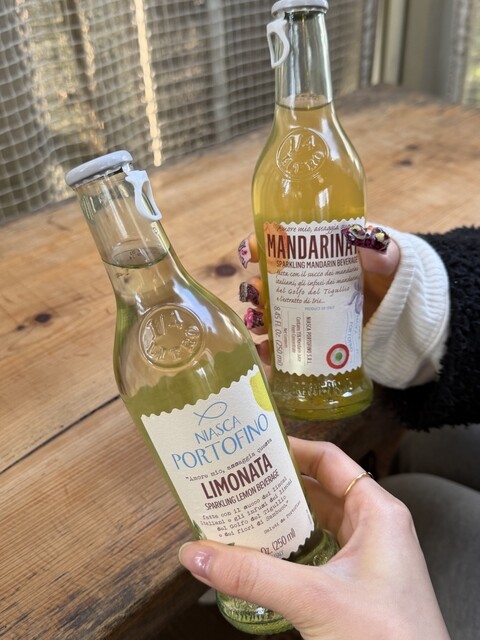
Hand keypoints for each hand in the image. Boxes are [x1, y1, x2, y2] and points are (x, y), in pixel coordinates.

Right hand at [179, 439, 449, 639]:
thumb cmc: (389, 638)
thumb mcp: (314, 597)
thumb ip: (253, 575)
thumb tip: (198, 555)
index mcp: (377, 513)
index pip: (330, 460)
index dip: (292, 449)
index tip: (254, 449)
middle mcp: (374, 529)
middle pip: (318, 492)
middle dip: (276, 489)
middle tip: (236, 484)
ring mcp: (365, 559)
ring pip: (315, 526)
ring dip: (279, 523)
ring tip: (239, 517)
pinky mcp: (355, 587)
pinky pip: (316, 556)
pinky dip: (288, 553)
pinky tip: (260, 559)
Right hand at [238, 225, 400, 362]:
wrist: (403, 316)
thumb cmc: (390, 280)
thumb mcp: (389, 261)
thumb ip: (382, 251)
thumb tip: (362, 236)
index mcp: (315, 256)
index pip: (278, 246)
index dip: (258, 246)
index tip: (251, 251)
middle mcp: (302, 283)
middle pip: (266, 282)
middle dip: (254, 287)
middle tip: (257, 294)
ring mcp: (303, 312)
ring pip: (267, 312)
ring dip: (256, 316)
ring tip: (258, 323)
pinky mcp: (308, 339)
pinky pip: (281, 344)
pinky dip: (268, 349)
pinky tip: (265, 351)